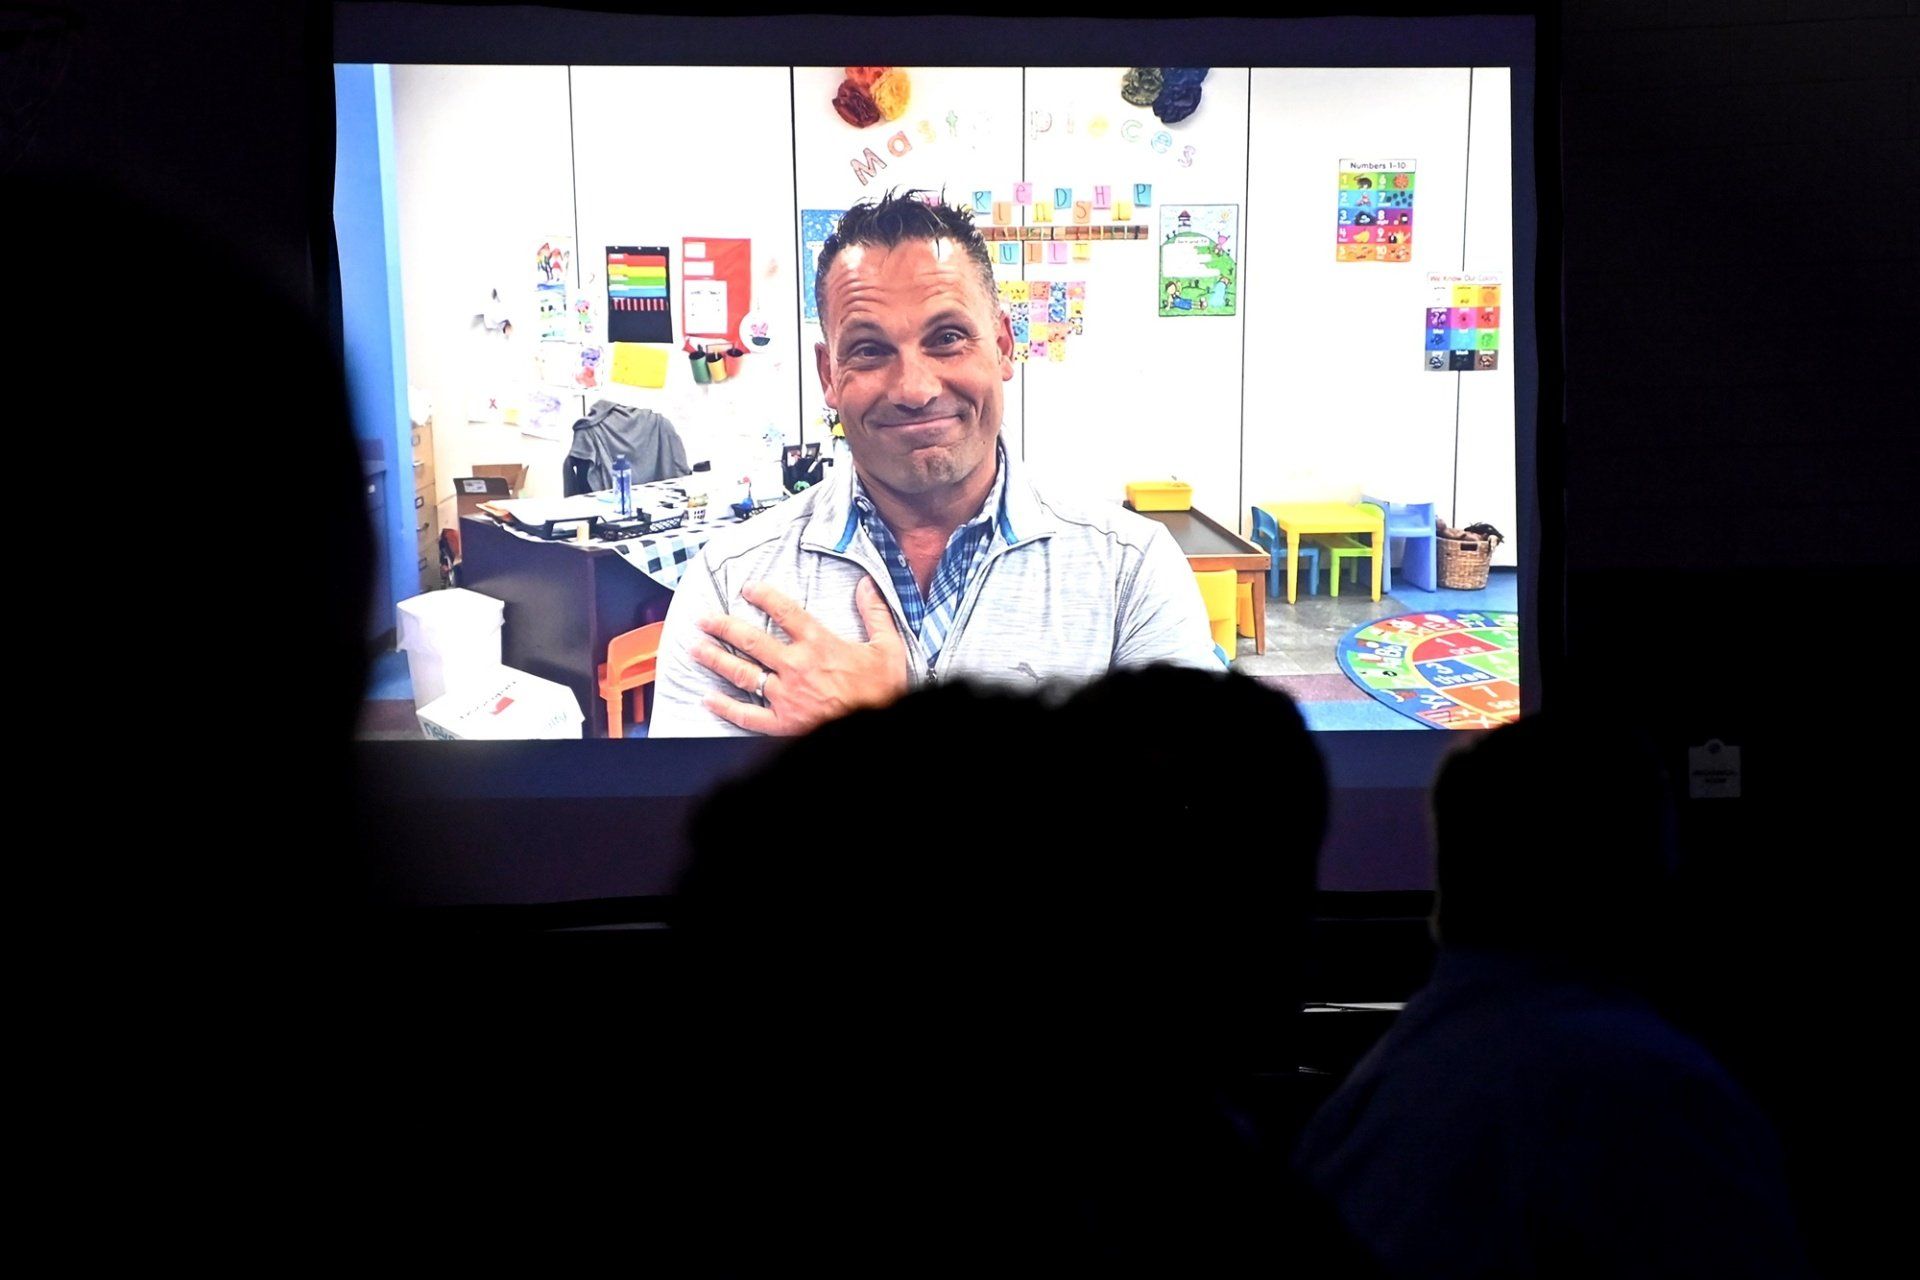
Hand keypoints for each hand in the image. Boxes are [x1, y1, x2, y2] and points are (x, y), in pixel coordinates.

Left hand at [692, 577, 908, 734]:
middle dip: (723, 626)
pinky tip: (708, 698)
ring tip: (695, 648)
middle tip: (704, 618)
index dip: (764, 596)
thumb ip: (876, 613)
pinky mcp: (783, 723)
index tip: (748, 589)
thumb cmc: (883, 690)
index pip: (785, 612)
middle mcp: (796, 666)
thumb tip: (866, 584)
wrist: (879, 725)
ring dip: (716, 659)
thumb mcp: (888, 647)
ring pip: (742, 673)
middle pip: (751, 640)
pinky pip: (748, 715)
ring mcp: (786, 696)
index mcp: (820, 644)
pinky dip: (726, 707)